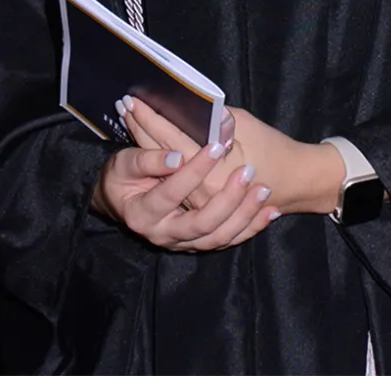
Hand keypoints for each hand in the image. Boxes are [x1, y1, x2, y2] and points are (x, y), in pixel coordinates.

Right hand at [94, 142, 278, 251]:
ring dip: (244, 216)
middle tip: (248, 173)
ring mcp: (183, 243)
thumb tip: (176, 157)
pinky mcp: (198, 243)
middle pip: (200, 224)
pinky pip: (227, 240)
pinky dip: (250, 228)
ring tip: (263, 190)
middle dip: (227, 200)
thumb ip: (147, 159)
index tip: (215, 147)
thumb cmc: (121, 177)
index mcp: (143, 214)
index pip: (172, 193)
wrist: (121, 203)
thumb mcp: (124, 164)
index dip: (193, 171)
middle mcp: (164, 235)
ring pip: (218, 237)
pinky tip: (269, 212)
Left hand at [122, 98, 344, 216]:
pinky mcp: (201, 209)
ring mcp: (198, 205)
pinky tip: (152, 148)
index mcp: (210, 172)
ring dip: (146, 146)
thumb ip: (216, 120)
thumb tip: (192, 106)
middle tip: (126, 106)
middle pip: (160, 156)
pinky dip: (162, 164)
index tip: (133, 100)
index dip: (150, 119)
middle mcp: (199, 193)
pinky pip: (174, 183)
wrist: (295, 181)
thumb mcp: (246, 125)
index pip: (170, 140)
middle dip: (142, 129)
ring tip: (132, 122)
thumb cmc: (271, 148)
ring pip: (163, 172)